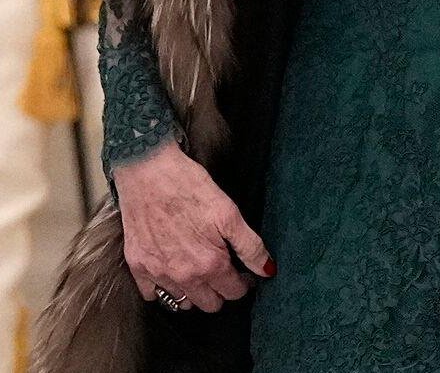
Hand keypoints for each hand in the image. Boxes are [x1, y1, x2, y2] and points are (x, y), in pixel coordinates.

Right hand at [114, 138, 275, 313]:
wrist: (148, 170)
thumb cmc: (190, 186)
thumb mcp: (229, 212)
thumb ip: (250, 246)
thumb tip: (267, 270)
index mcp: (209, 264)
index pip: (234, 293)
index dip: (243, 283)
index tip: (243, 271)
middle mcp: (183, 276)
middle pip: (210, 304)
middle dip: (221, 290)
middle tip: (222, 267)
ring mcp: (158, 274)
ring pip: (182, 302)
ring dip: (193, 292)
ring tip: (198, 268)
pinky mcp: (137, 267)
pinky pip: (153, 295)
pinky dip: (164, 288)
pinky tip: (171, 269)